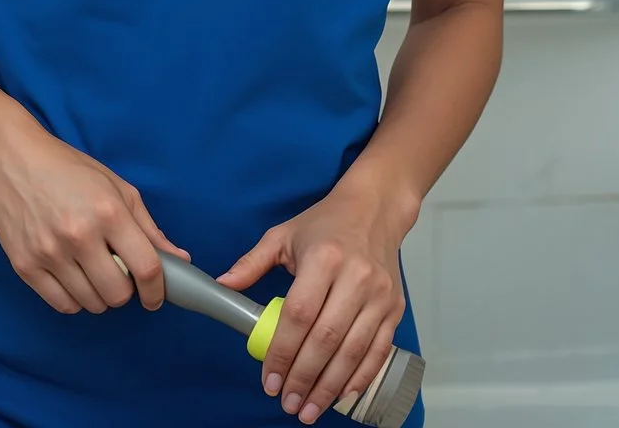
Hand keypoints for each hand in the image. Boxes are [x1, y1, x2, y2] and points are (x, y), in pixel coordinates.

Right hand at [0, 114, 188, 314]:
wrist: (8, 157)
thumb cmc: (65, 168)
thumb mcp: (116, 186)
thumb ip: (148, 226)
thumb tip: (179, 257)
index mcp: (108, 212)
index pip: (146, 269)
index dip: (157, 291)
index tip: (155, 297)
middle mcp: (79, 235)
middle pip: (118, 294)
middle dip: (125, 290)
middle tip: (118, 273)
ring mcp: (49, 253)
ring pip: (91, 304)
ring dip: (99, 295)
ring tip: (93, 271)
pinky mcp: (24, 265)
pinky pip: (62, 305)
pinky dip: (74, 299)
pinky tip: (74, 278)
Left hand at [219, 184, 411, 423]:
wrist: (375, 210)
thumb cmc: (326, 224)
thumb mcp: (282, 235)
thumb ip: (251, 263)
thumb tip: (223, 285)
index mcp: (324, 258)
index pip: (299, 315)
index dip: (282, 352)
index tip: (270, 380)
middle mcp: (356, 277)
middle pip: (326, 338)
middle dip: (304, 377)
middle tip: (287, 402)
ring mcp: (379, 294)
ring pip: (353, 350)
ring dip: (330, 386)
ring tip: (310, 408)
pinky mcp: (395, 307)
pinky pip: (379, 349)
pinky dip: (360, 376)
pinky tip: (342, 393)